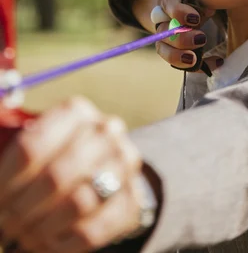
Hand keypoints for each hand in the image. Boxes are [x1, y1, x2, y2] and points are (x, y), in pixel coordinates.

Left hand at [0, 97, 145, 252]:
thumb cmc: (57, 157)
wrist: (105, 170)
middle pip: (56, 177)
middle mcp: (107, 131)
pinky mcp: (131, 201)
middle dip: (23, 208)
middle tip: (7, 222)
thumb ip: (15, 155)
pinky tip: (46, 243)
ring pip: (78, 204)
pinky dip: (62, 244)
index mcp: (76, 111)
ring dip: (42, 228)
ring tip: (25, 234)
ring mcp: (124, 164)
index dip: (6, 180)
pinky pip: (93, 232)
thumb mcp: (38, 145)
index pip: (30, 148)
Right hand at [154, 0, 222, 71]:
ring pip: (165, 51)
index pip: (169, 6)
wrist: (183, 8)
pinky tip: (217, 62)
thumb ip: (201, 2)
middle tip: (201, 39)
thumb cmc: (193, 1)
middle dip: (182, 38)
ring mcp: (165, 41)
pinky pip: (182, 64)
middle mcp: (163, 22)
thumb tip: (209, 10)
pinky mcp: (175, 54)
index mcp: (168, 2)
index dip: (180, 13)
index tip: (196, 18)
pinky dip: (199, 66)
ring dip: (179, 57)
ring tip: (194, 59)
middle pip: (165, 33)